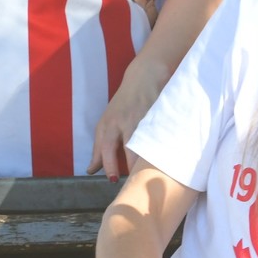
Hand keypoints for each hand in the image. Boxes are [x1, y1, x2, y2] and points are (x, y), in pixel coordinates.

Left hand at [88, 57, 167, 180]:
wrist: (144, 76)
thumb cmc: (124, 104)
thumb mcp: (107, 124)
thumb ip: (99, 148)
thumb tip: (91, 170)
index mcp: (107, 126)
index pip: (104, 150)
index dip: (108, 167)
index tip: (113, 180)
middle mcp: (121, 121)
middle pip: (121, 148)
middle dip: (126, 166)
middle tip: (131, 181)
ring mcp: (139, 118)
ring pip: (140, 143)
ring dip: (142, 159)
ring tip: (148, 172)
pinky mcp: (156, 114)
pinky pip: (158, 134)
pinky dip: (161, 146)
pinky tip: (166, 156)